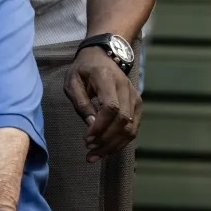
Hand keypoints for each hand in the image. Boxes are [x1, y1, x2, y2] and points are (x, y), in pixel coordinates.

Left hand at [64, 46, 141, 160]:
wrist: (102, 56)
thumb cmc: (83, 69)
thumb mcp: (72, 82)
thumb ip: (81, 102)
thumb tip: (91, 124)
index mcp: (108, 79)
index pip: (111, 107)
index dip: (100, 126)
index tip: (86, 138)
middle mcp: (126, 88)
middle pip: (122, 121)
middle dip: (105, 140)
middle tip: (88, 150)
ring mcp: (135, 97)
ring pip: (130, 128)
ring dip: (113, 146)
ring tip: (95, 155)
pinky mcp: (138, 105)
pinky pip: (133, 129)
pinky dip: (121, 142)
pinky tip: (107, 150)